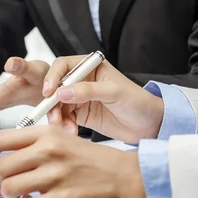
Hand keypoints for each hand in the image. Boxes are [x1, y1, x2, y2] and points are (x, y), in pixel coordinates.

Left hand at [0, 126, 147, 197]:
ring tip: (16, 195)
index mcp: (45, 134)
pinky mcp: (63, 197)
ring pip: (10, 188)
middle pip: (1, 167)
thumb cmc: (88, 157)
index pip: (0, 140)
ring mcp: (56, 175)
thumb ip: (31, 145)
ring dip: (8, 195)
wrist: (121, 174)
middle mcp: (49, 151)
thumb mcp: (60, 139)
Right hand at [42, 55, 163, 143]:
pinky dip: (64, 125)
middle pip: (56, 87)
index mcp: (91, 67)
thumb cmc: (137, 101)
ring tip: (64, 127)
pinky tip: (71, 131)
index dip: (53, 77)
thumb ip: (88, 91)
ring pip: (58, 105)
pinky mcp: (81, 115)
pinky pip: (65, 118)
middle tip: (53, 116)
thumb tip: (62, 92)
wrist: (148, 125)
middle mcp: (82, 81)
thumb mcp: (114, 92)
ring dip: (57, 117)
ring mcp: (80, 98)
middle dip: (52, 102)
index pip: (64, 66)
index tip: (49, 92)